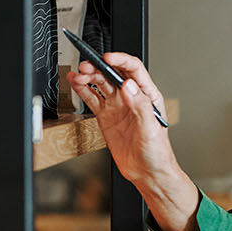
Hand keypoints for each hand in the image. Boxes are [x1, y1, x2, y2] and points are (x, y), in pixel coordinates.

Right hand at [68, 52, 174, 186]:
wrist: (147, 172)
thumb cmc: (157, 152)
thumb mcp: (152, 129)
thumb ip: (140, 106)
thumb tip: (128, 85)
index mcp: (147, 95)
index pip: (133, 70)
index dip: (120, 60)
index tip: (107, 58)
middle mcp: (131, 97)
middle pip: (113, 73)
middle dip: (98, 67)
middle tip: (86, 67)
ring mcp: (117, 106)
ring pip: (100, 84)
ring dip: (88, 76)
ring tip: (77, 75)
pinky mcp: (106, 116)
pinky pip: (92, 98)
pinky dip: (82, 90)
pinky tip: (74, 82)